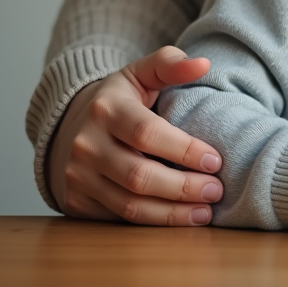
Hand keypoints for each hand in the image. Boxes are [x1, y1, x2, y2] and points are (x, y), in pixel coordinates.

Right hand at [47, 46, 224, 225]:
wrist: (70, 127)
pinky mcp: (76, 202)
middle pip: (140, 176)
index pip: (148, 134)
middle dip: (184, 187)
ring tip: (205, 211)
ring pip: (130, 206)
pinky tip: (180, 218)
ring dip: (173, 213)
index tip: (216, 160)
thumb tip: (203, 64)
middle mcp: (86, 145)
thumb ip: (170, 64)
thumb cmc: (119, 100)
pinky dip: (153, 223)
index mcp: (106, 109)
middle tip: (217, 190)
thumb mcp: (140, 74)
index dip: (184, 150)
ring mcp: (78, 176)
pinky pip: (119, 219)